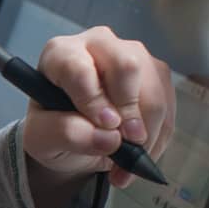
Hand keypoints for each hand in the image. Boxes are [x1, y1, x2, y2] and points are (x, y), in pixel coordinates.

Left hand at [22, 27, 174, 189]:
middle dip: (130, 111)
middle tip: (123, 145)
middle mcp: (99, 44)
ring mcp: (132, 55)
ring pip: (154, 91)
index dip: (95, 100)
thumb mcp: (41, 138)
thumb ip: (66, 134)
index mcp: (61, 53)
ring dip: (146, 134)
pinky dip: (156, 139)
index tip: (104, 126)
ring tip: (124, 163)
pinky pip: (167, 109)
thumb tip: (109, 139)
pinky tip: (137, 155)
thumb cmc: (51, 127)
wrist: (73, 133)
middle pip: (127, 66)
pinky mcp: (156, 74)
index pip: (80, 68)